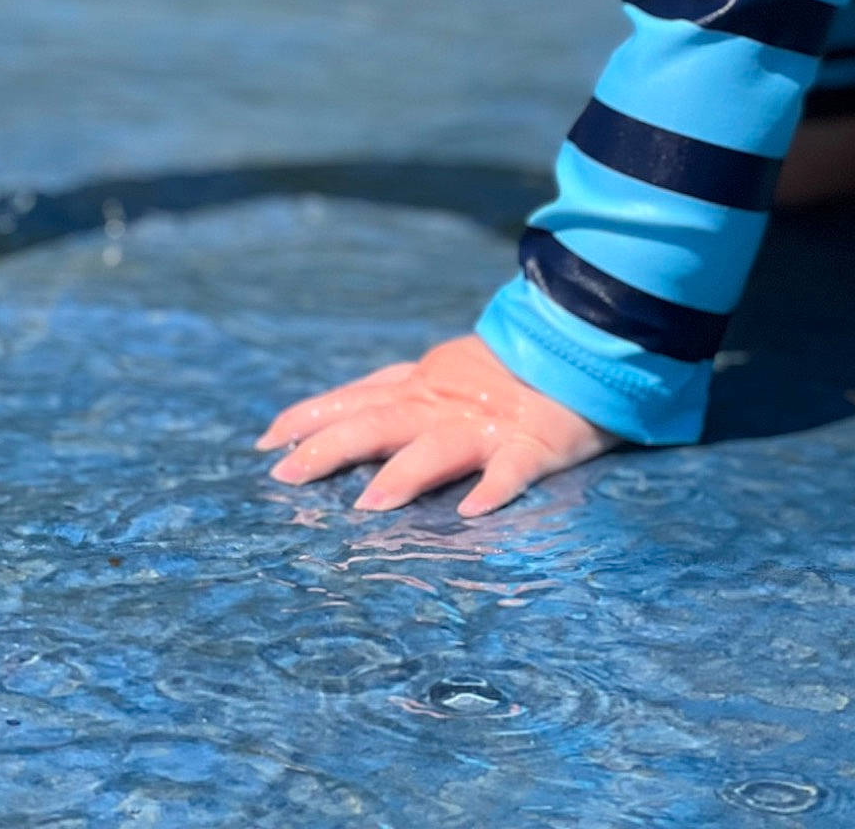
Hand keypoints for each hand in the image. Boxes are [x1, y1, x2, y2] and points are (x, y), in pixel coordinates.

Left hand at [257, 332, 617, 517]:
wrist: (586, 342)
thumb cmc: (512, 368)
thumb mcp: (446, 372)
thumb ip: (400, 393)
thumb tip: (339, 416)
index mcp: (425, 385)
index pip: (358, 396)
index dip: (313, 415)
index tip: (267, 439)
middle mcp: (446, 402)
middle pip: (380, 421)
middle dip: (331, 447)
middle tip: (285, 475)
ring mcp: (489, 424)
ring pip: (439, 448)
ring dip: (404, 475)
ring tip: (369, 505)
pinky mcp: (536, 445)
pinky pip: (514, 470)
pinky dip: (494, 490)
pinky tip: (473, 513)